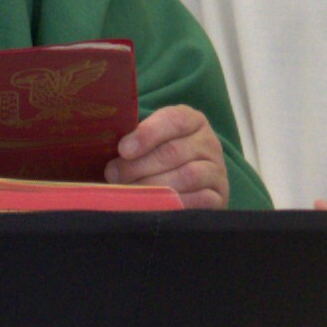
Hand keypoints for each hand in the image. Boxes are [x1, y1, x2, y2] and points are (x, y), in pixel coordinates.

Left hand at [112, 100, 230, 213]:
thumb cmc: (158, 160)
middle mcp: (208, 142)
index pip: (173, 120)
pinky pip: (200, 200)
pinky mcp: (219, 196)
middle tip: (115, 176)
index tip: (123, 149)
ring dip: (153, 185)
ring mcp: (217, 170)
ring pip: (187, 175)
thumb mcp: (149, 143)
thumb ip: (132, 142)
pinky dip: (174, 204)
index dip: (147, 134)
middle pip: (174, 151)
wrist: (189, 189)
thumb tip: (108, 154)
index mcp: (191, 121)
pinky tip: (153, 206)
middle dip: (140, 165)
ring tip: (129, 192)